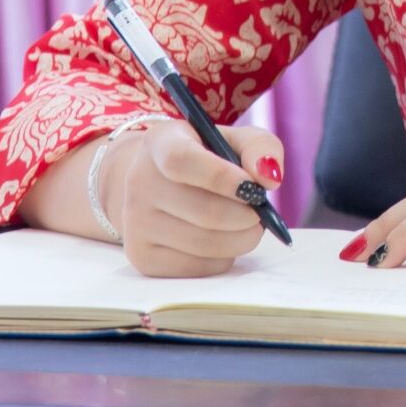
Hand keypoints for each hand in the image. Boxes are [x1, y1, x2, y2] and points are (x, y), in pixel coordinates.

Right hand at [101, 119, 286, 278]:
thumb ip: (260, 149)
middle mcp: (139, 182)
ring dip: (241, 239)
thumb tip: (269, 179)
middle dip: (246, 217)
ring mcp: (136, 223)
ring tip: (249, 226)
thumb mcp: (236, 140)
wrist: (160, 183)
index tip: (253, 188)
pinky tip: (224, 240)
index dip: (221, 177)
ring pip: (204, 244)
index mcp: (160, 143)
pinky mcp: (142, 257)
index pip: (181, 162)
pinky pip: (197, 267)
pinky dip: (224, 257)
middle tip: (260, 213)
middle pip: (203, 212)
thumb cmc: (208, 158)